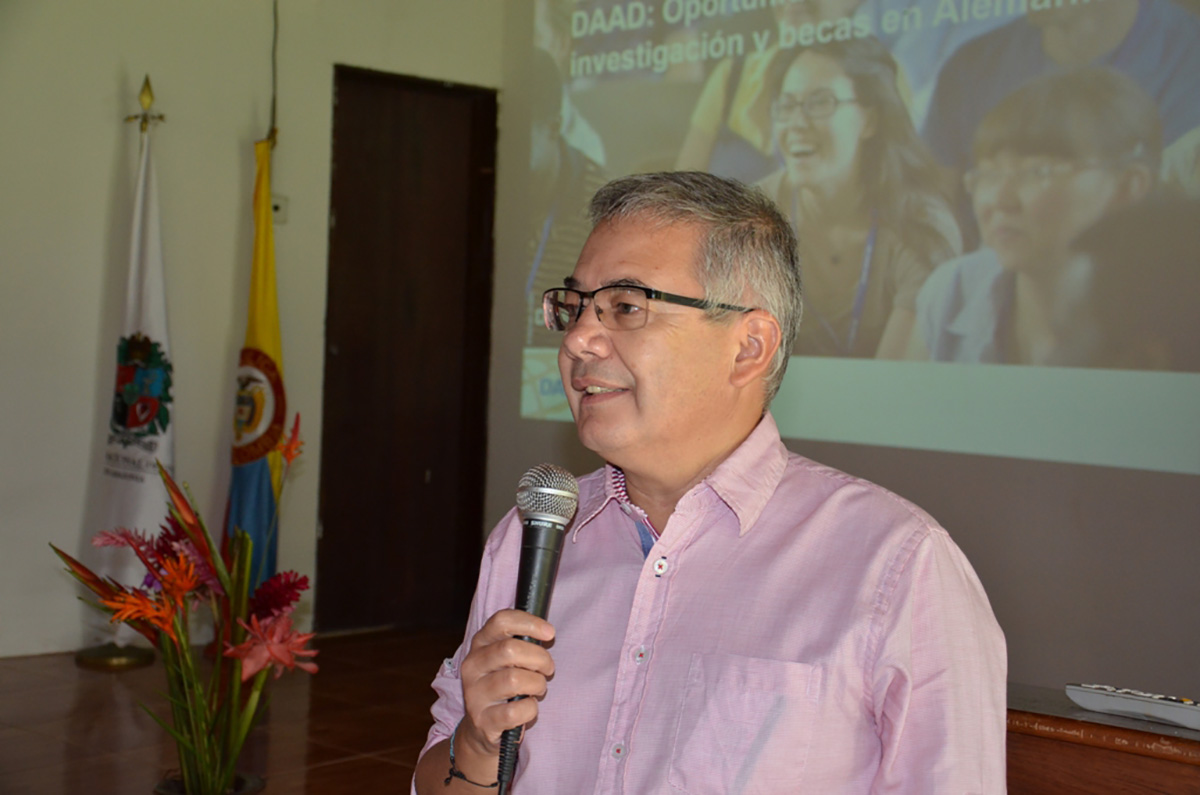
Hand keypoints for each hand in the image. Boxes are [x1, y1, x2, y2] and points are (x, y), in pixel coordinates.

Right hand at [456, 610, 555, 764]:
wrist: (482, 728)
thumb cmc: (504, 686)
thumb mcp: (507, 660)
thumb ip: (521, 643)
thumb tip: (546, 632)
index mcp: (480, 644)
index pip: (501, 621)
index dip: (529, 623)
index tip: (549, 633)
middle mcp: (473, 666)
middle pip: (509, 649)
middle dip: (539, 658)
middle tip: (547, 668)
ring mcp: (475, 694)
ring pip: (514, 679)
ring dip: (537, 684)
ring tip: (538, 688)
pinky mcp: (483, 721)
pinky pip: (515, 711)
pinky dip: (530, 709)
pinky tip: (529, 707)